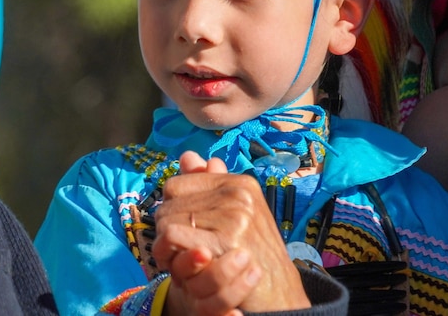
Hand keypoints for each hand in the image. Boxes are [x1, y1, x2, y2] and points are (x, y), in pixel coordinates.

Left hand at [153, 151, 309, 312]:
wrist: (280, 291)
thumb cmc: (253, 253)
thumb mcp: (235, 213)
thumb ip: (208, 185)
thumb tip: (187, 156)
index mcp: (238, 183)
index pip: (175, 185)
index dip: (172, 210)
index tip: (182, 229)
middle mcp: (237, 194)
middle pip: (168, 204)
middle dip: (167, 231)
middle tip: (180, 251)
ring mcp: (233, 215)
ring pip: (166, 221)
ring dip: (167, 246)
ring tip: (184, 259)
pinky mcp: (225, 240)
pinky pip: (174, 235)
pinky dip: (171, 253)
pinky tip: (184, 267)